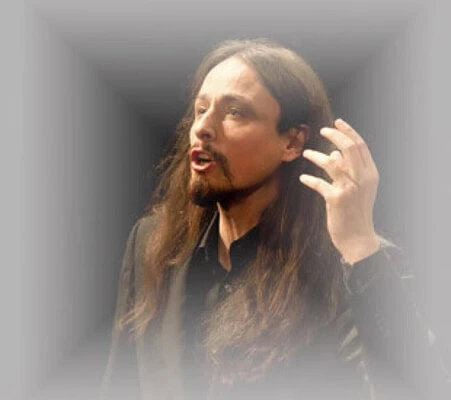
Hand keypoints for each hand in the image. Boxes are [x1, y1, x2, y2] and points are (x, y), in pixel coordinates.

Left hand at [299, 118, 379, 264]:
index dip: (348, 132)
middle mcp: (362, 179)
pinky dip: (309, 179)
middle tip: (322, 130)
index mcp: (370, 174)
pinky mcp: (336, 199)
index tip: (336, 122)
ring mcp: (350, 188)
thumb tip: (334, 153)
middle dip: (335, 135)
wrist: (357, 237)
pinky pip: (319, 183)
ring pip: (332, 162)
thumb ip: (348, 170)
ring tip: (306, 153)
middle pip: (349, 148)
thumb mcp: (358, 189)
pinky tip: (302, 178)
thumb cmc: (355, 211)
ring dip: (316, 156)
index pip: (360, 146)